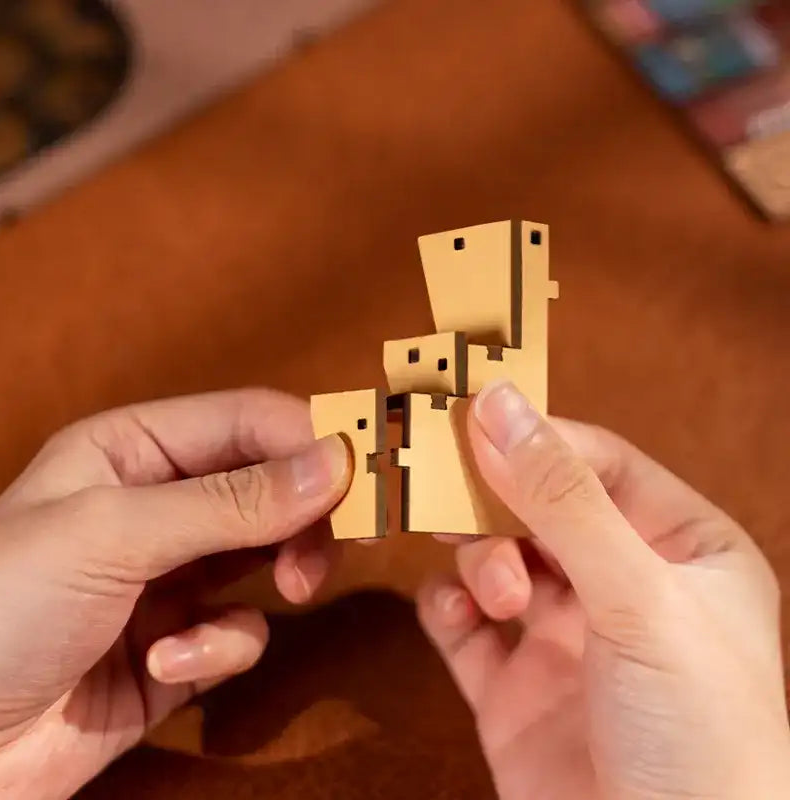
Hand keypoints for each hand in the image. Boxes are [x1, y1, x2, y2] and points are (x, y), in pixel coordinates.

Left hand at [0, 389, 350, 799]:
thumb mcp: (113, 533)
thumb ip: (231, 499)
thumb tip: (336, 462)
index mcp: (134, 449)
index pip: (249, 422)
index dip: (312, 439)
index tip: (368, 472)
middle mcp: (159, 505)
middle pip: (273, 485)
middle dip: (308, 514)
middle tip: (342, 540)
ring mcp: (172, 576)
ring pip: (271, 553)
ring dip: (283, 573)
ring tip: (288, 593)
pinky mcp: (181, 645)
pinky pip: (240, 630)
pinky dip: (221, 647)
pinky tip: (167, 662)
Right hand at [418, 381, 789, 799]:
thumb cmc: (702, 739)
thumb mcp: (638, 597)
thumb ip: (563, 497)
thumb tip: (498, 406)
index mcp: (681, 549)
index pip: (600, 462)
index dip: (537, 437)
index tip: (472, 417)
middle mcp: (623, 585)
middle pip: (538, 506)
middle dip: (496, 501)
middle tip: (452, 490)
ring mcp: (567, 637)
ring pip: (498, 558)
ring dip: (481, 559)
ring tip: (496, 593)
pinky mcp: (516, 687)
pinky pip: (464, 625)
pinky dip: (447, 607)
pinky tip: (453, 611)